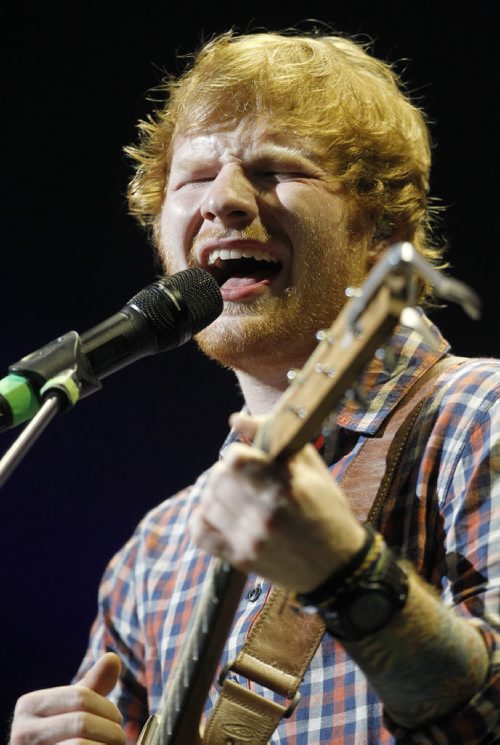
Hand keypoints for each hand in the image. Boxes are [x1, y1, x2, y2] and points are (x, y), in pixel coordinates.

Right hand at [9, 652, 124, 743]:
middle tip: (119, 738)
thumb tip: (113, 657)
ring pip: (80, 744)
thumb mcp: (75, 708)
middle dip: (110, 730)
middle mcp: (20, 732)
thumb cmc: (64, 735)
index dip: (108, 709)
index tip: (117, 720)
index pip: (81, 697)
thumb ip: (93, 685)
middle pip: (82, 722)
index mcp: (28, 705)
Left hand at [190, 413, 364, 592]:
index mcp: (283, 487)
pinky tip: (218, 514)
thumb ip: (274, 437)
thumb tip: (235, 419)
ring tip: (234, 496)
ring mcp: (250, 539)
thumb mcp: (312, 468)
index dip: (237, 455)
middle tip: (239, 478)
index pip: (234, 459)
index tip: (247, 459)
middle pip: (217, 479)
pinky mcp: (240, 559)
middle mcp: (264, 514)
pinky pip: (199, 533)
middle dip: (225, 473)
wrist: (337, 566)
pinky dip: (202, 519)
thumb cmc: (327, 509)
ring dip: (217, 495)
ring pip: (208, 503)